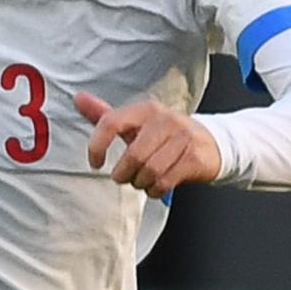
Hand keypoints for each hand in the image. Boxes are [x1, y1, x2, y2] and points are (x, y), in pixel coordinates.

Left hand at [76, 92, 221, 198]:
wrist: (213, 143)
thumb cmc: (164, 135)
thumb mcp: (135, 123)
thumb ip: (105, 114)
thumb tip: (77, 98)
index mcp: (146, 109)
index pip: (111, 122)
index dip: (97, 145)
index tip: (95, 163)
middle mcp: (165, 120)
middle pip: (133, 155)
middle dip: (123, 173)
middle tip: (123, 177)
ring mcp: (183, 138)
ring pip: (150, 170)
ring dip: (140, 183)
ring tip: (140, 181)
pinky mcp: (195, 158)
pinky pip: (166, 181)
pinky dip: (155, 190)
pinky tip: (155, 187)